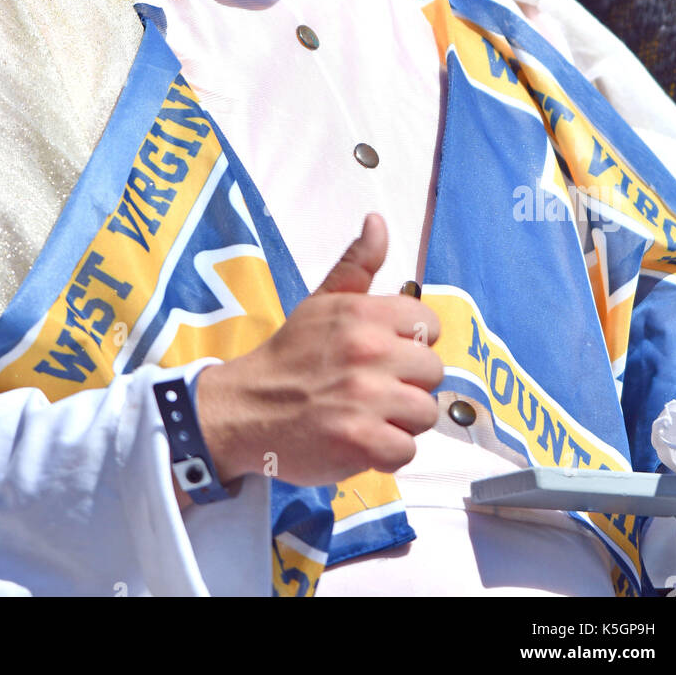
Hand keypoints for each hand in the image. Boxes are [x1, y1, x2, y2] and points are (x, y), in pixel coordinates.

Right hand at [195, 213, 441, 487]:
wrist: (244, 409)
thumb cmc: (290, 356)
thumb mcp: (320, 302)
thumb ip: (357, 263)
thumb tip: (377, 221)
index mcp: (362, 313)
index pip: (428, 324)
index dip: (410, 342)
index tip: (383, 354)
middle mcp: (368, 351)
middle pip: (432, 371)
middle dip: (407, 384)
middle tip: (371, 388)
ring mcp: (365, 398)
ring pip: (424, 413)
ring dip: (399, 421)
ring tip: (366, 414)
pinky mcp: (360, 442)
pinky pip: (406, 450)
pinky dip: (386, 453)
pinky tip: (360, 440)